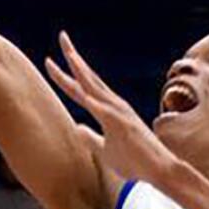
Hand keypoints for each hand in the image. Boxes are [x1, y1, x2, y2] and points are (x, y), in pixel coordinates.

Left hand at [44, 31, 177, 183]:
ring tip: (71, 56)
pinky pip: (109, 114)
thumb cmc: (135, 162)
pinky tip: (86, 96)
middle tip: (62, 36)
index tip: (49, 61)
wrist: (159, 172)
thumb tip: (77, 127)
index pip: (81, 88)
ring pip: (98, 89)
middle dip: (74, 58)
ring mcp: (121, 115)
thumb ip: (91, 138)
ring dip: (84, 72)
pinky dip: (98, 104)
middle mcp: (113, 106)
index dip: (64, 76)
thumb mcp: (105, 150)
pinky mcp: (127, 128)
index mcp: (106, 110)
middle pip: (88, 78)